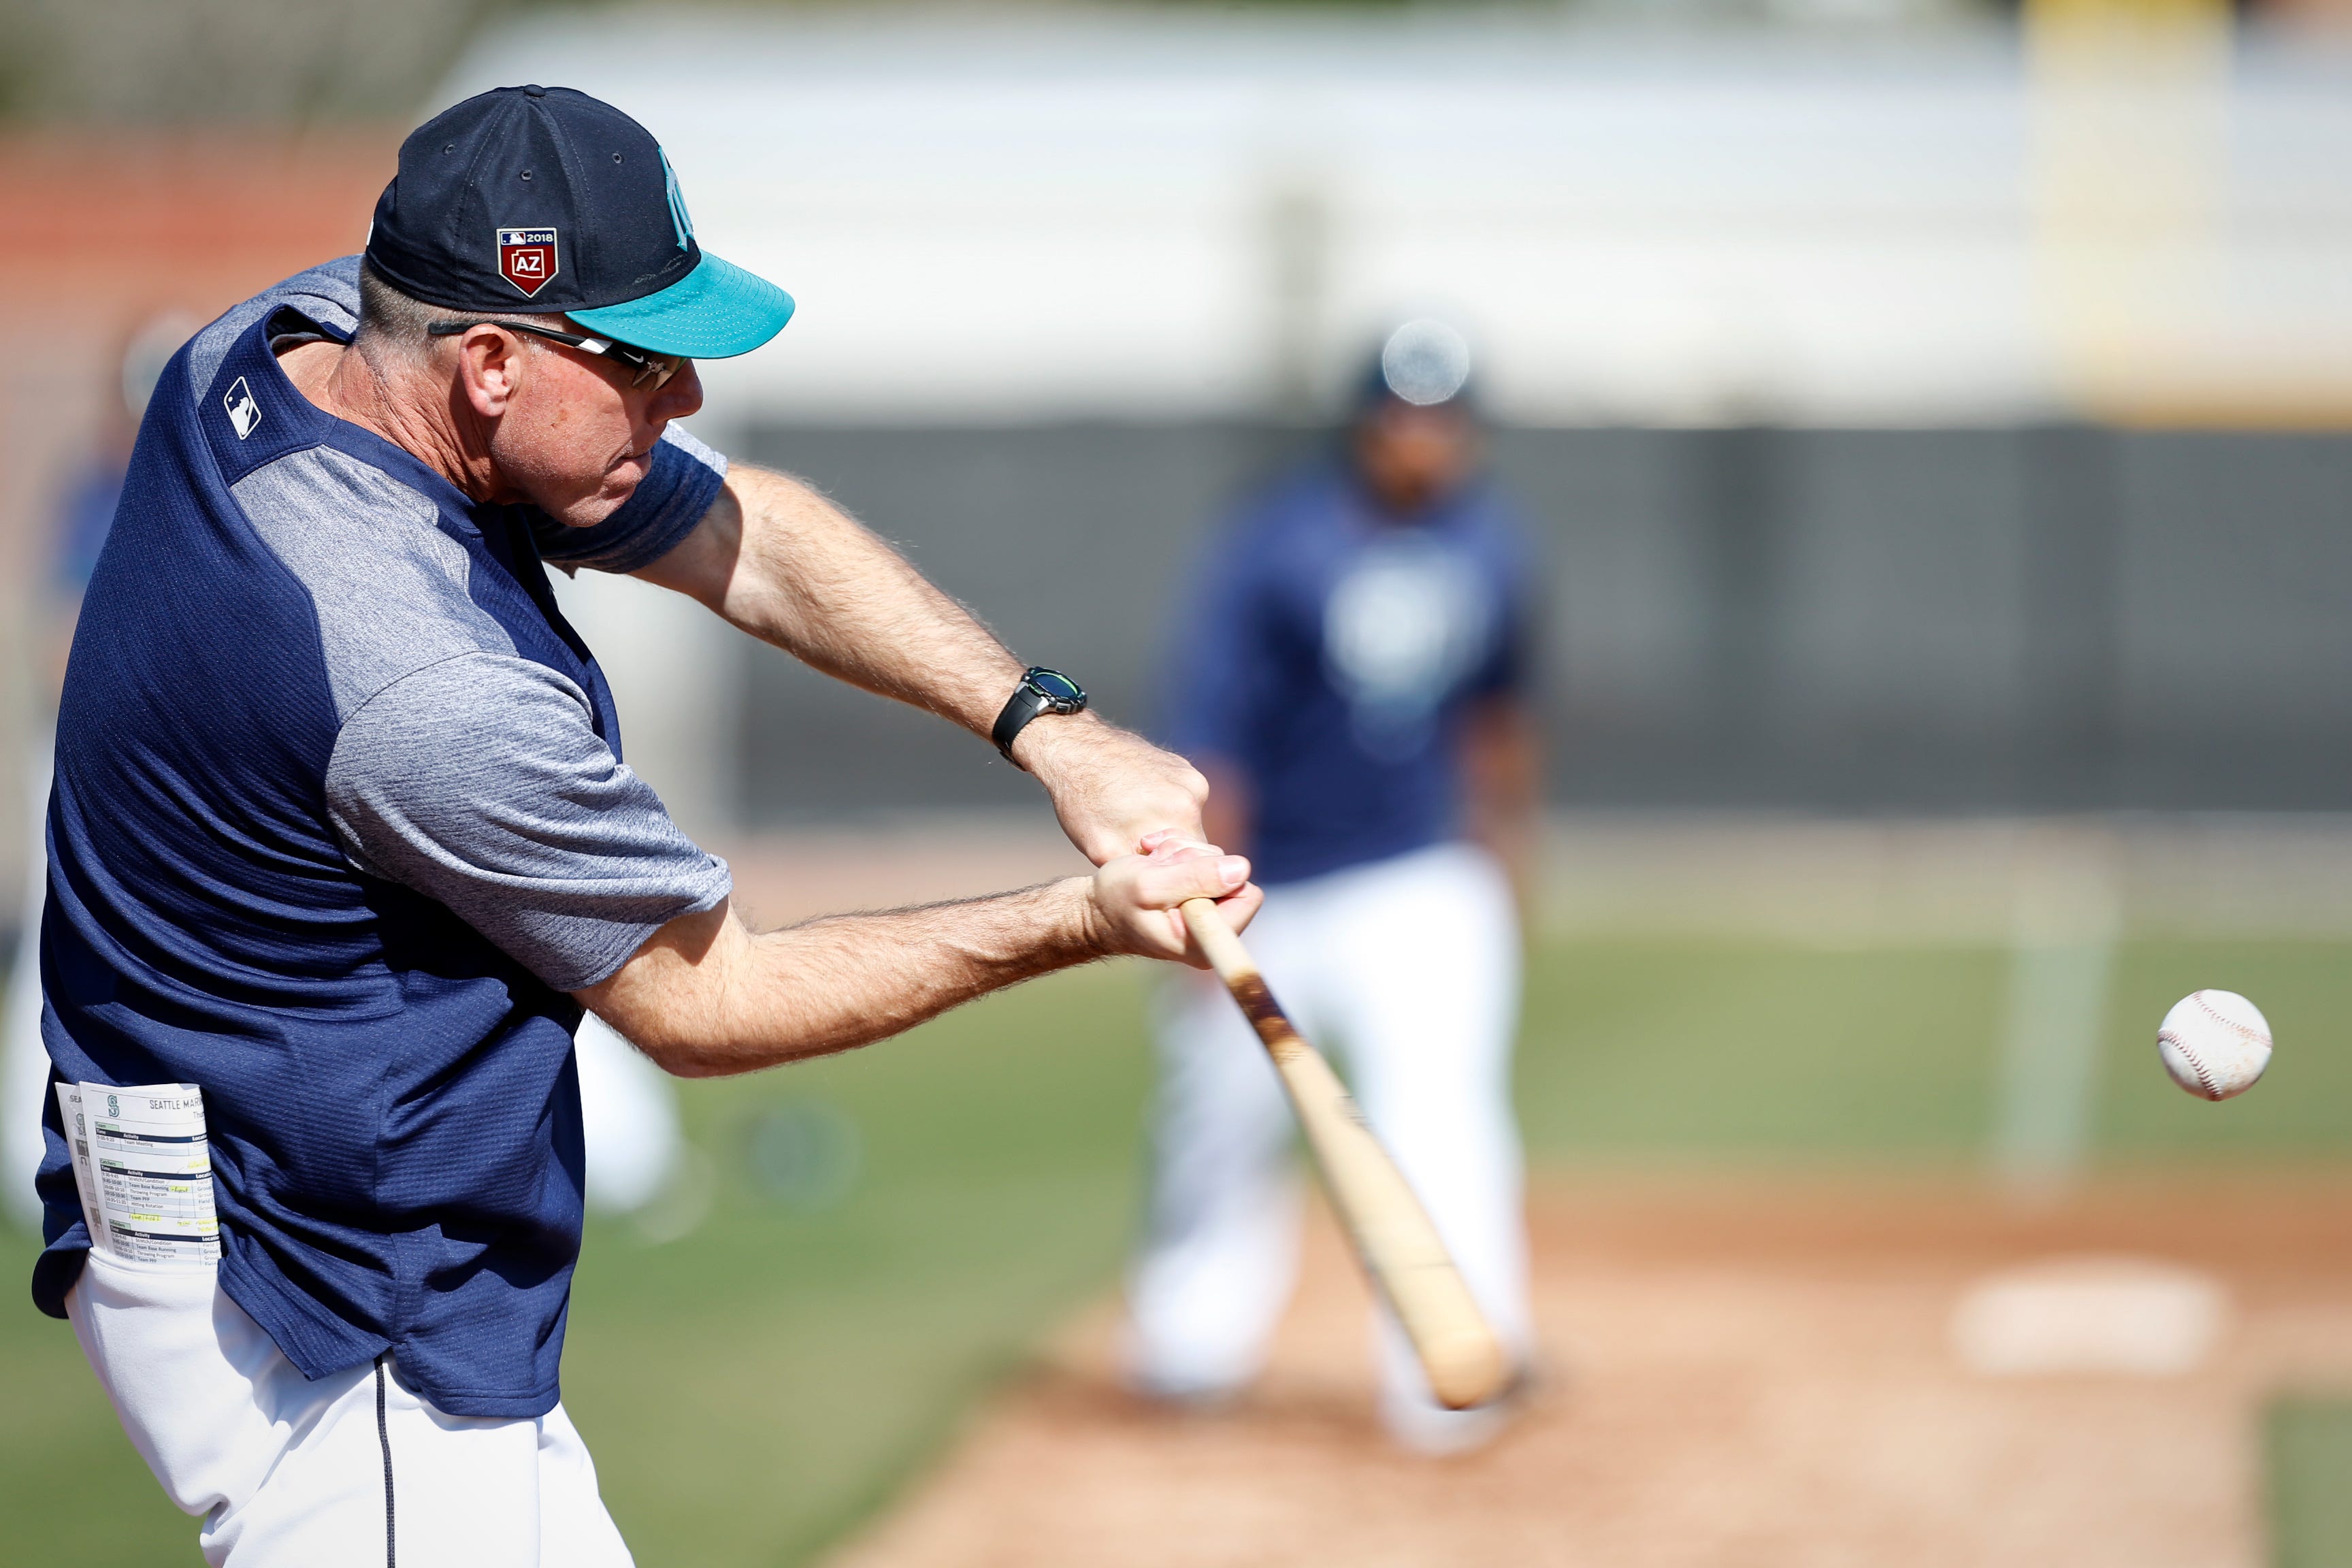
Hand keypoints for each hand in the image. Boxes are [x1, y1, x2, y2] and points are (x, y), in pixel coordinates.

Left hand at [1014, 713, 1209, 865]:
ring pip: (1186, 822)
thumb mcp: (1102, 848)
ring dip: (1165, 828)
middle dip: (1170, 852)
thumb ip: (1139, 872)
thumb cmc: (1082, 799)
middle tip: (1137, 850)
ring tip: (1131, 821)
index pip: (1196, 864)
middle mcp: (1192, 795)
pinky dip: (1163, 805)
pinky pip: (1181, 799)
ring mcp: (1190, 777)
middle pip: (1193, 843)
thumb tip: (1163, 891)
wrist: (1073, 745)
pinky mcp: (1183, 766)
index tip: (1154, 877)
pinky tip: (1135, 800)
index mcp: (1178, 816)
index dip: (1175, 876)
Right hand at [1086, 834, 1260, 965]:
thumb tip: (1242, 869)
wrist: (1096, 908)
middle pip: (1232, 873)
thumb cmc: (1115, 901)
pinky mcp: (1200, 894)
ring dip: (1181, 852)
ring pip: (1217, 860)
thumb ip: (1194, 877)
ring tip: (1152, 863)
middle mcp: (1213, 931)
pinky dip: (1179, 849)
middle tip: (1158, 867)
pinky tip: (1155, 857)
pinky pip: (1205, 856)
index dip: (1218, 876)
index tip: (1179, 877)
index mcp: (1204, 941)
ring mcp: (1208, 912)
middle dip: (1194, 859)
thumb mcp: (1149, 885)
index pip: (1247, 896)